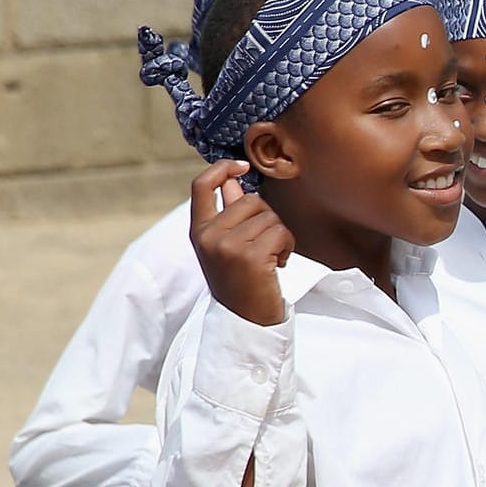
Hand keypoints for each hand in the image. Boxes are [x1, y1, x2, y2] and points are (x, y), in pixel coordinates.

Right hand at [190, 160, 294, 327]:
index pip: (201, 186)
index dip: (222, 168)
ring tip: (269, 258)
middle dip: (266, 218)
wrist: (246, 320)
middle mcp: (208, 236)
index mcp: (198, 231)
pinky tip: (277, 264)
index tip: (242, 166)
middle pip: (249, 199)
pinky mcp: (250, 256)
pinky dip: (287, 246)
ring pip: (269, 216)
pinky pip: (281, 231)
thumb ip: (229, 214)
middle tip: (264, 245)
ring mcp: (227, 246)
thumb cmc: (240, 280)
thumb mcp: (226, 247)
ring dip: (279, 235)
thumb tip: (234, 182)